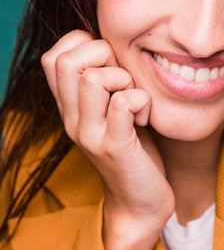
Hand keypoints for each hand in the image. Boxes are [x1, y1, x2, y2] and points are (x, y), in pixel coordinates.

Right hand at [41, 30, 174, 249]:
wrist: (138, 205)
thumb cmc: (133, 150)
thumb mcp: (111, 112)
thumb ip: (106, 83)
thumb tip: (114, 44)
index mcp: (69, 108)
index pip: (53, 57)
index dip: (84, 46)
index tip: (111, 63)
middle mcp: (72, 119)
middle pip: (65, 62)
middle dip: (103, 55)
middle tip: (124, 78)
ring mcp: (90, 134)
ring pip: (92, 79)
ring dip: (124, 79)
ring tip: (135, 99)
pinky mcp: (115, 147)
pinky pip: (123, 104)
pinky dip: (142, 101)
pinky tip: (145, 118)